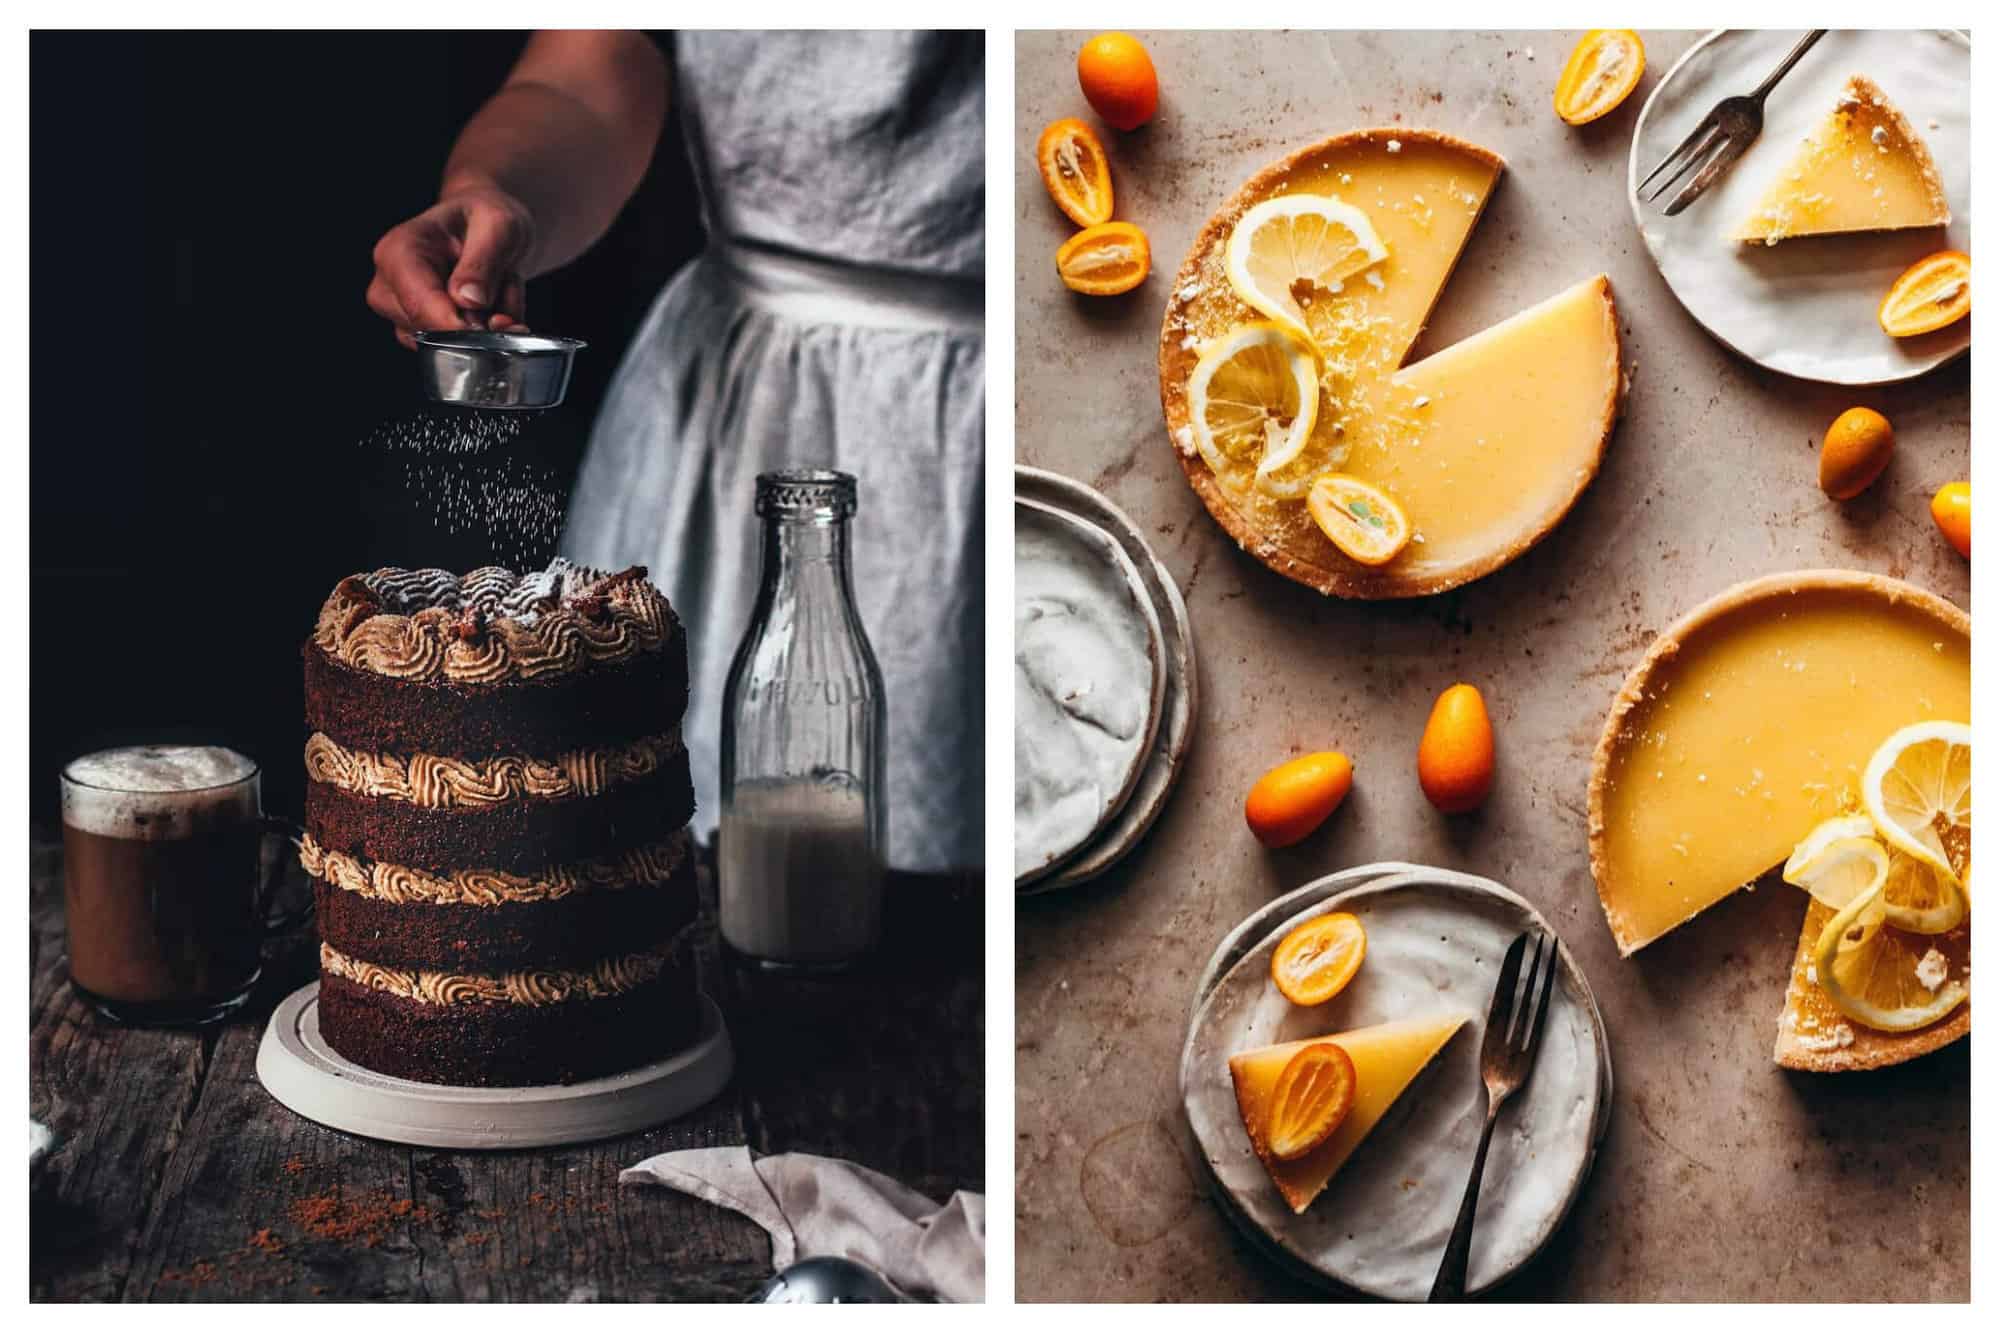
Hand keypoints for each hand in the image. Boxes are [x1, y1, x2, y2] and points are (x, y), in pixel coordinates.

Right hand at [366, 185, 535, 347]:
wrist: (485, 226)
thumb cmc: (485, 217)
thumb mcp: (499, 225)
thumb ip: (484, 262)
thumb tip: (468, 301)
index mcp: (398, 252)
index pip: (420, 304)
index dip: (459, 326)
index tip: (495, 325)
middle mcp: (389, 286)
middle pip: (434, 331)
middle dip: (481, 320)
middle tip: (505, 284)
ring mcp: (401, 313)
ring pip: (451, 345)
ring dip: (489, 324)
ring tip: (498, 286)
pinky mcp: (419, 331)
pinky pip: (459, 350)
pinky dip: (487, 334)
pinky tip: (493, 304)